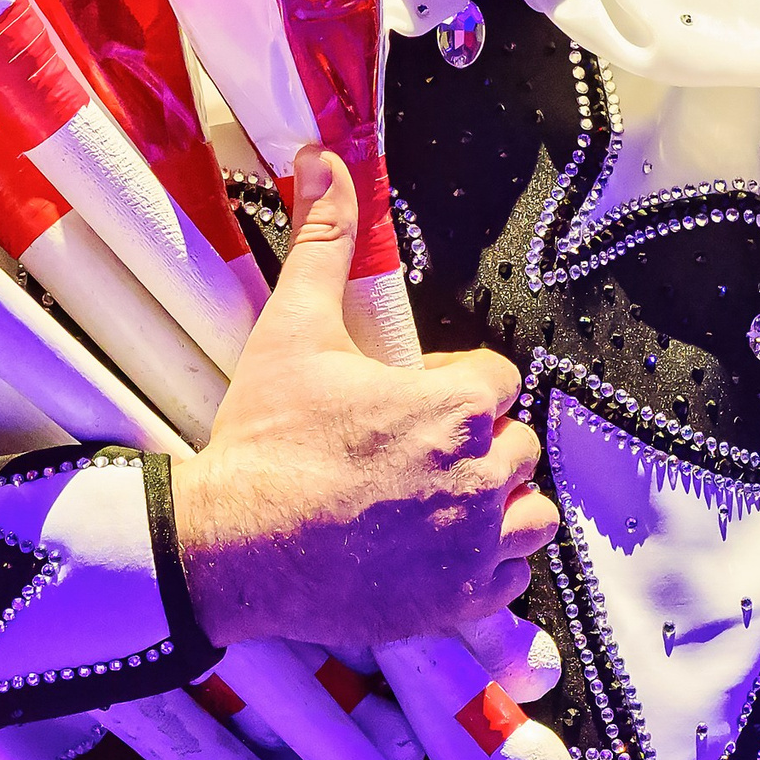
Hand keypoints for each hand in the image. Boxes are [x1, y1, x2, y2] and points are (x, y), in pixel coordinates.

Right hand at [174, 147, 557, 648]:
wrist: (230, 545)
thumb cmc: (264, 439)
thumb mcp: (293, 329)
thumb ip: (323, 240)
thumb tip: (323, 156)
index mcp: (455, 408)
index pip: (496, 382)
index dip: (451, 386)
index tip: (405, 400)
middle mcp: (480, 477)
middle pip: (515, 446)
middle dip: (474, 445)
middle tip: (407, 453)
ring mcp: (473, 546)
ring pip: (529, 513)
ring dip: (495, 505)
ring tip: (432, 502)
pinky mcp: (458, 604)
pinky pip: (510, 579)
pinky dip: (483, 568)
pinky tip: (430, 553)